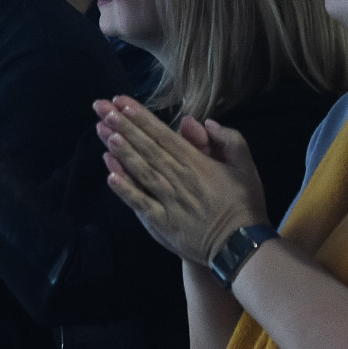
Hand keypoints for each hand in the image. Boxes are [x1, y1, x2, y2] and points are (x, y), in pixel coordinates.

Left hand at [96, 95, 266, 265]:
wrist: (241, 246)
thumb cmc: (243, 203)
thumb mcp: (246, 166)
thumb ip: (230, 140)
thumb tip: (203, 122)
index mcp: (197, 163)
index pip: (163, 135)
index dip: (141, 118)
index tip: (121, 102)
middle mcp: (179, 179)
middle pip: (147, 148)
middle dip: (123, 126)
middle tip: (102, 108)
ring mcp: (169, 201)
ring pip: (141, 171)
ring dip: (122, 151)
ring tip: (103, 132)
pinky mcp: (162, 222)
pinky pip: (141, 203)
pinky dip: (125, 190)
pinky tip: (110, 175)